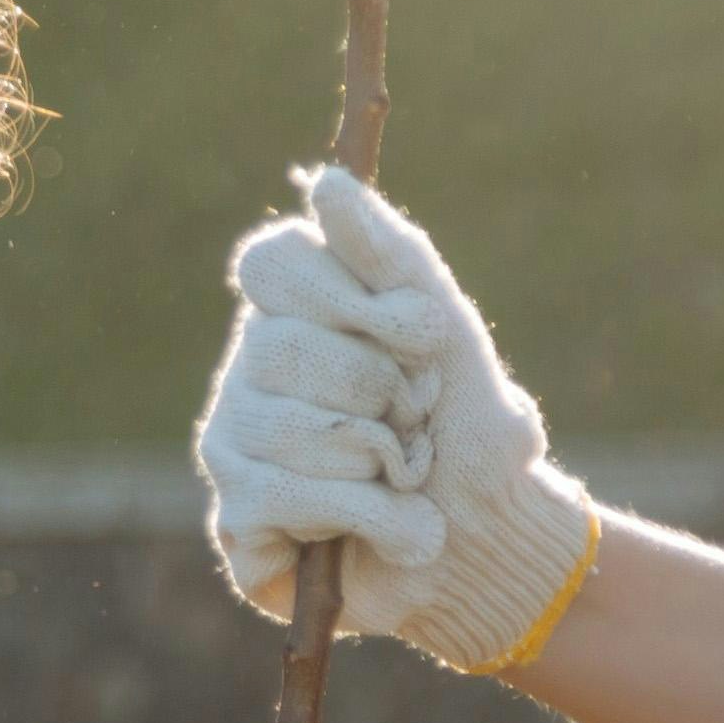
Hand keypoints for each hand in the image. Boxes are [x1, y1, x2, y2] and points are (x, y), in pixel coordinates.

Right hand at [194, 166, 602, 670]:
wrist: (491, 541)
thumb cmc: (465, 428)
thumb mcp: (443, 326)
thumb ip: (387, 250)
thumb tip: (324, 180)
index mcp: (289, 314)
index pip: (269, 264)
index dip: (351, 300)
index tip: (421, 334)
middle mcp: (246, 375)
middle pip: (280, 347)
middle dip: (381, 391)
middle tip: (418, 421)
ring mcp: (231, 449)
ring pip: (288, 426)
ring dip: (384, 461)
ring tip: (408, 481)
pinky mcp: (238, 523)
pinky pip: (283, 495)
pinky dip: (369, 515)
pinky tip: (392, 530)